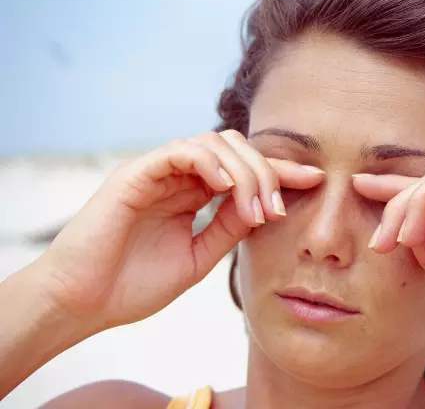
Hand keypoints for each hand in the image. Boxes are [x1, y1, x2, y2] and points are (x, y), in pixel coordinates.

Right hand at [35, 130, 324, 331]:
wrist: (84, 303)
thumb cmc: (135, 284)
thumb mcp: (198, 256)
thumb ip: (229, 228)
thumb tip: (266, 207)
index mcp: (193, 193)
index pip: (244, 169)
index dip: (281, 171)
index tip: (317, 181)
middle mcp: (179, 177)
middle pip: (236, 149)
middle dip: (268, 173)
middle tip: (280, 209)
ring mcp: (158, 172)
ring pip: (214, 143)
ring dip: (245, 173)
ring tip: (257, 211)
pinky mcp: (136, 174)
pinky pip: (181, 151)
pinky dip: (210, 163)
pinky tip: (226, 188)